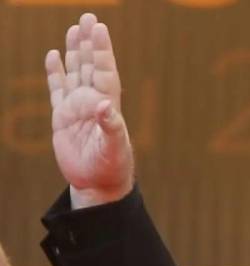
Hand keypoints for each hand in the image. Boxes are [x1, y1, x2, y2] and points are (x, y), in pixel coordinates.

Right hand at [45, 13, 134, 208]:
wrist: (97, 183)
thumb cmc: (111, 167)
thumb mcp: (114, 148)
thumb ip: (111, 127)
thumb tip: (106, 107)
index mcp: (107, 105)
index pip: (105, 70)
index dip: (102, 50)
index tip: (99, 28)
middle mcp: (93, 101)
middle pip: (90, 65)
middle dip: (89, 42)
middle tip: (88, 17)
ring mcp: (77, 107)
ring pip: (75, 72)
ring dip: (75, 52)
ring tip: (74, 29)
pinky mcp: (63, 116)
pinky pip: (57, 88)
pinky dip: (55, 72)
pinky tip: (54, 55)